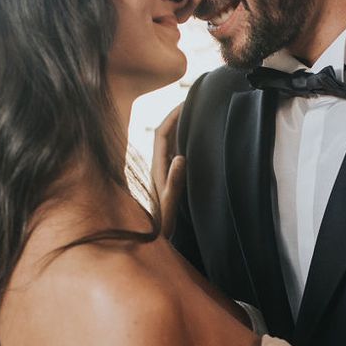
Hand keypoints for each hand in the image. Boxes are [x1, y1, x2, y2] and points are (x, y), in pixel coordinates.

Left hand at [150, 103, 184, 237]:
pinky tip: (193, 140)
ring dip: (180, 128)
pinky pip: (174, 153)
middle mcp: (157, 167)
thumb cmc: (160, 227)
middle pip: (166, 134)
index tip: (186, 102)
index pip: (163, 133)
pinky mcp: (167, 180)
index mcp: (156, 168)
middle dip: (177, 116)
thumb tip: (180, 157)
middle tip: (193, 102)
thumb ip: (174, 183)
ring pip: (170, 143)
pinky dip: (183, 141)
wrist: (150, 243)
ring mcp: (162, 173)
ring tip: (195, 115)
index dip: (173, 116)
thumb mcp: (168, 206)